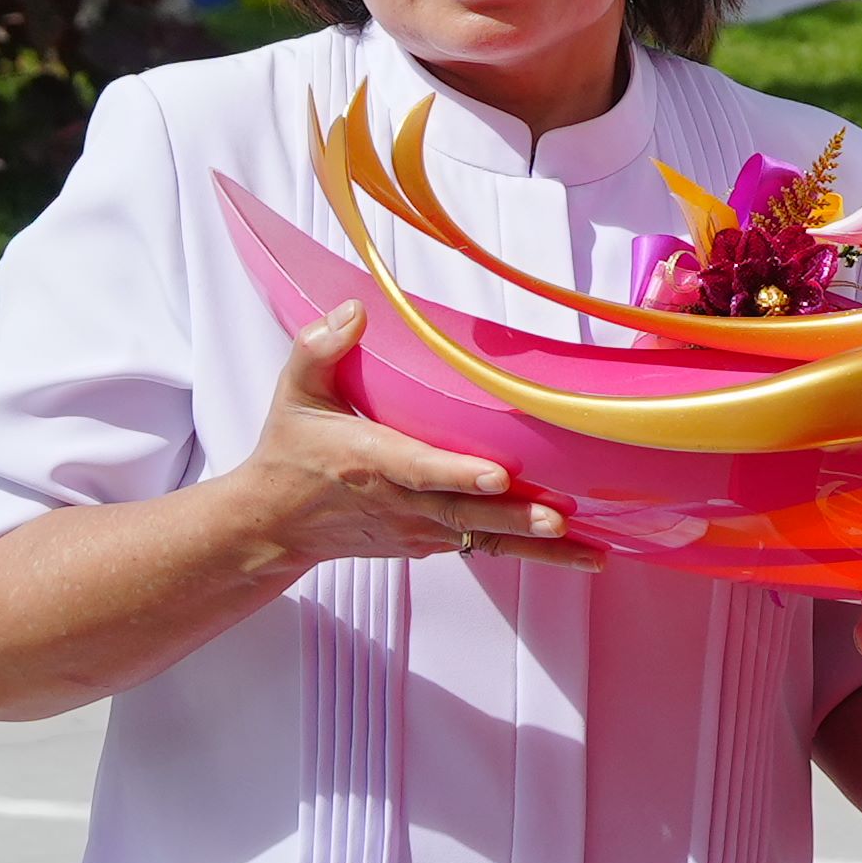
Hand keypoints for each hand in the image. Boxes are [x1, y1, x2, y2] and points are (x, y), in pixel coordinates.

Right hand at [229, 306, 576, 569]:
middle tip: (559, 520)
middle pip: (463, 513)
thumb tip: (354, 311)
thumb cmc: (290, 455)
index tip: (497, 475)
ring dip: (535, 545)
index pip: (419, 470)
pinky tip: (575, 551)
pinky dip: (528, 551)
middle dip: (513, 517)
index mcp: (369, 463)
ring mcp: (418, 529)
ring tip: (588, 548)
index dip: (457, 474)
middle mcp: (400, 503)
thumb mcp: (294, 397)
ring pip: (482, 537)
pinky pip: (483, 546)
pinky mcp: (430, 542)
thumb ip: (318, 351)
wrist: (273, 526)